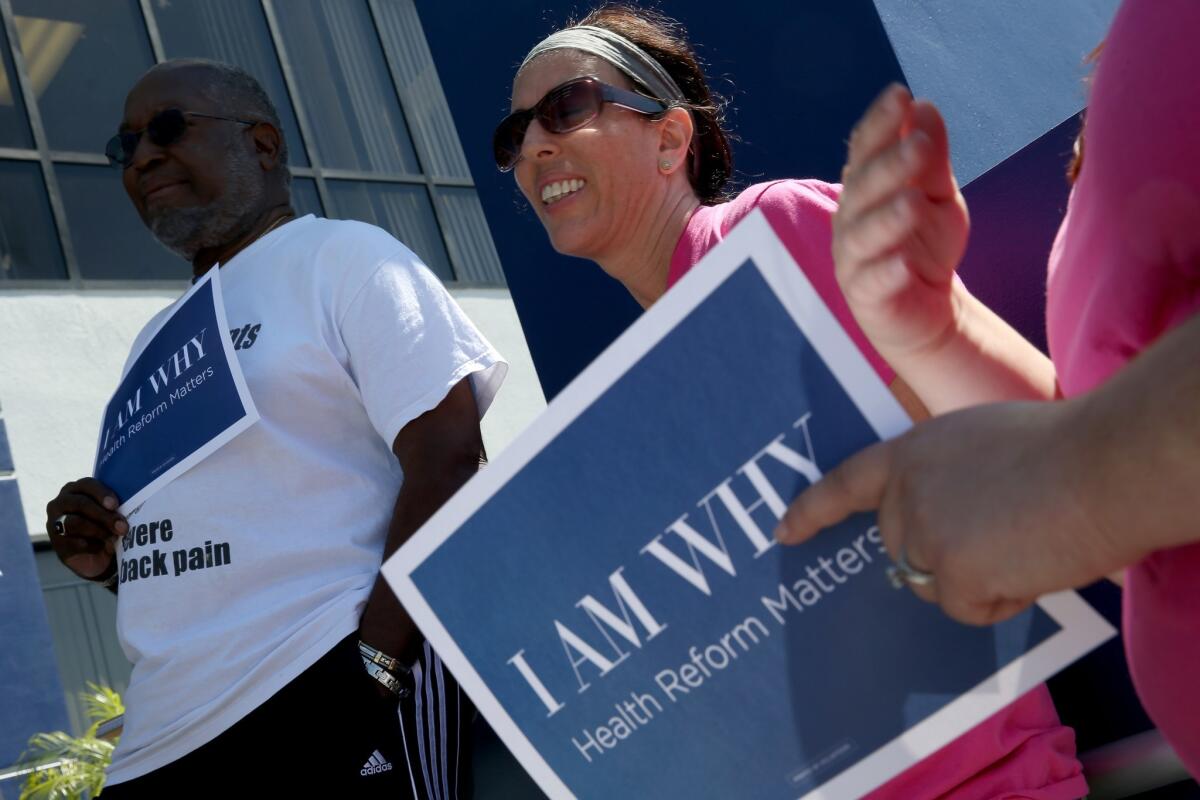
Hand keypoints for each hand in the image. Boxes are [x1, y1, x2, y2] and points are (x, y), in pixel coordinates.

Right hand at [45, 478, 126, 579]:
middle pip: (81, 504)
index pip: (87, 484)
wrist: (94, 552)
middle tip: (122, 527)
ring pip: (74, 523)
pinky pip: (73, 542)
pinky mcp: (56, 542)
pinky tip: (103, 547)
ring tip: (113, 538)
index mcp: (76, 489)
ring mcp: (55, 522)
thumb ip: (114, 506)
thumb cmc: (104, 523)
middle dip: (104, 516)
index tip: (115, 505)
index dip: (101, 494)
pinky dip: (92, 546)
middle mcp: (61, 502)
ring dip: (98, 531)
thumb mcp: (110, 512)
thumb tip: (132, 507)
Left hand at [774, 401, 1130, 625]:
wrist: (1101, 464)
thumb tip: (947, 519)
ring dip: (979, 578)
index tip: (785, 533)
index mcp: (910, 453)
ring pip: (936, 585)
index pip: (846, 484)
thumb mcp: (980, 441)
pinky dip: (1002, 600)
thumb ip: (946, 476)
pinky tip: (1031, 562)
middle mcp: (903, 494)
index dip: (813, 511)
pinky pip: (968, 610)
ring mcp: (921, 534)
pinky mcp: (950, 572)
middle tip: (1006, 529)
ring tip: (1027, 538)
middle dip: (947, 555)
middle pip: (903, 551)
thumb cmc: (1063, 448)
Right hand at [834, 84, 969, 363]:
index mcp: (865, 188)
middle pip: (863, 189)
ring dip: (886, 218)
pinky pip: (873, 283)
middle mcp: (850, 221)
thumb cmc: (925, 244)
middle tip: (920, 146)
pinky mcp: (867, 298)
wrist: (927, 310)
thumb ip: (931, 157)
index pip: (865, 150)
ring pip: (863, 236)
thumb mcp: (938, 194)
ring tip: (913, 203)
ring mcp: (854, 260)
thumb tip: (924, 107)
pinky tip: (905, 262)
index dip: (880, 124)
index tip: (901, 95)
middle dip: (888, 166)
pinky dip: (887, 272)